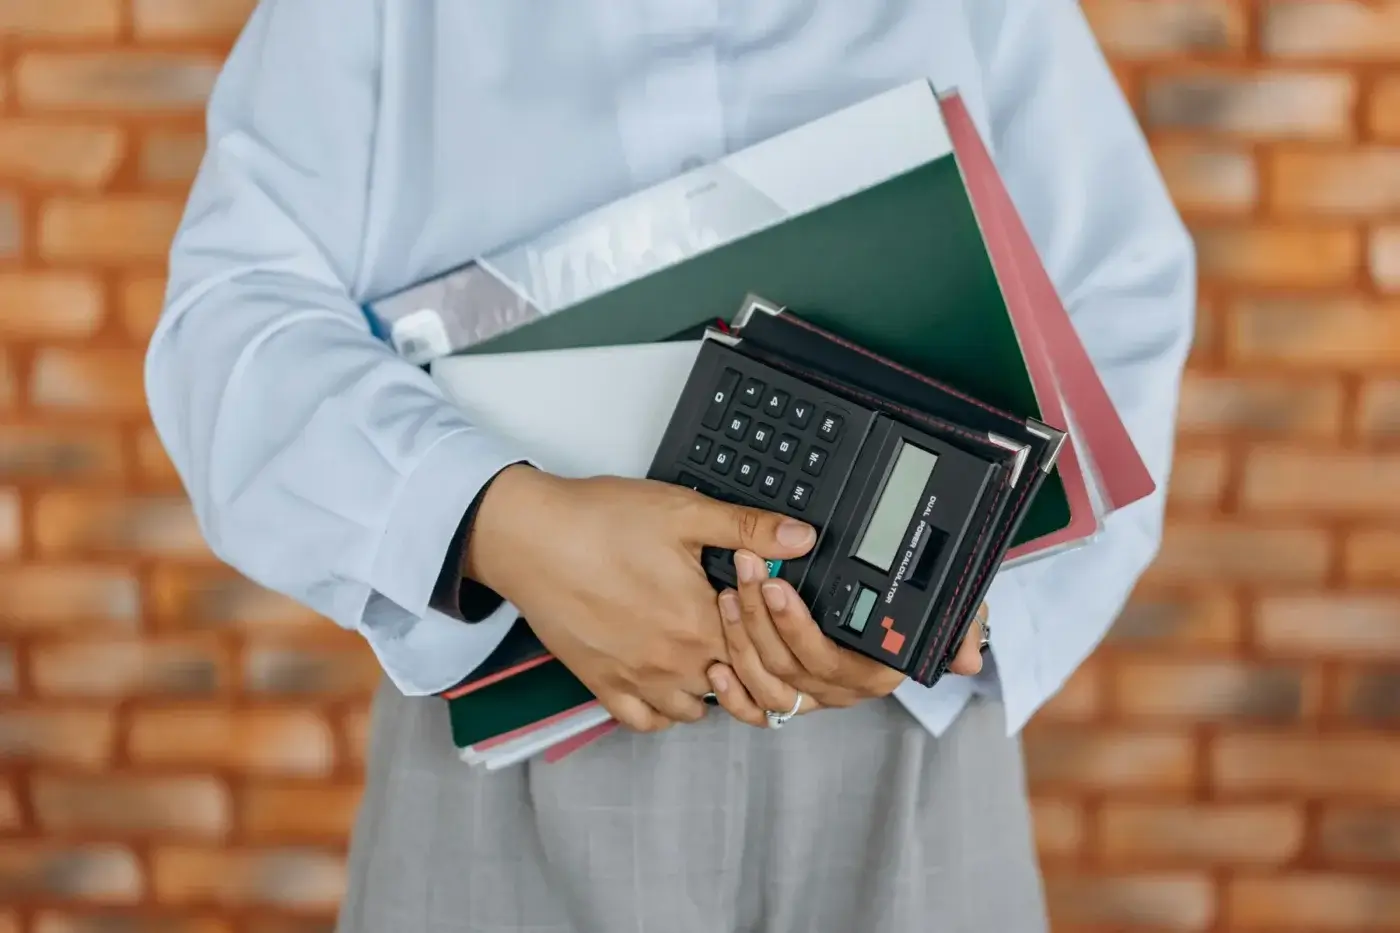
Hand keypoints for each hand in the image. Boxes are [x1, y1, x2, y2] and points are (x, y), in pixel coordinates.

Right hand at [464, 467, 817, 732]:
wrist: (530, 538)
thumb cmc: (601, 521)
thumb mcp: (685, 511)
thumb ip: (748, 528)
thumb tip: (802, 537)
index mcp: (702, 621)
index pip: (763, 653)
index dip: (770, 634)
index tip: (765, 613)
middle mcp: (675, 662)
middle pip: (734, 685)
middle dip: (743, 663)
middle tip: (737, 632)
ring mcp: (638, 680)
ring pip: (694, 710)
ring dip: (708, 688)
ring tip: (704, 652)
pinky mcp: (602, 685)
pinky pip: (645, 722)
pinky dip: (662, 710)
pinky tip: (666, 681)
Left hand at [705, 548, 988, 726]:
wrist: (898, 610)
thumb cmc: (915, 607)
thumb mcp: (947, 608)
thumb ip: (962, 627)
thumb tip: (968, 659)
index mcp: (876, 671)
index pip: (830, 659)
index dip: (797, 627)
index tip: (778, 587)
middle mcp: (841, 689)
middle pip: (789, 665)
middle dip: (760, 617)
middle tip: (746, 570)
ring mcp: (812, 695)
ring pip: (767, 683)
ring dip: (741, 640)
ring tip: (729, 595)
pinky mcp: (786, 696)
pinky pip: (756, 711)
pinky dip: (733, 695)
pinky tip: (716, 665)